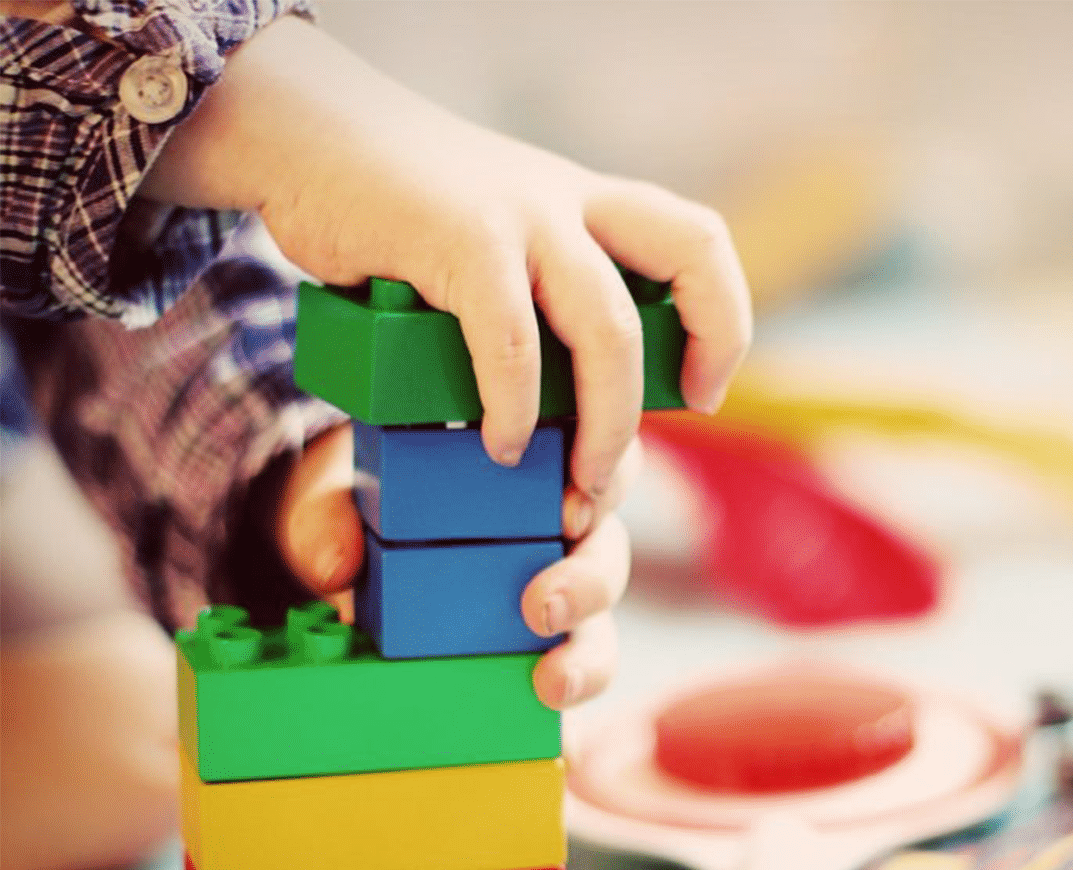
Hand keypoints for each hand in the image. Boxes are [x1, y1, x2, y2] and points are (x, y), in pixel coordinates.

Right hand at [141, 16, 750, 497]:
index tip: (703, 390)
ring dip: (606, 424)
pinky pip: (511, 341)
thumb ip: (537, 294)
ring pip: (608, 329)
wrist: (305, 139)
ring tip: (576, 483)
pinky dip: (512, 407)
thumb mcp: (495, 238)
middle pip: (693, 256)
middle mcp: (570, 201)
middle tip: (661, 435)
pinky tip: (497, 443)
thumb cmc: (397, 214)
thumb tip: (564, 404)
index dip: (723, 319)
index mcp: (588, 204)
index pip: (699, 244)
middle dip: (705, 353)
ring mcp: (521, 215)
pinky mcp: (459, 239)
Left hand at [274, 423, 635, 708]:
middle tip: (543, 605)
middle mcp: (560, 529)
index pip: (597, 462)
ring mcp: (557, 591)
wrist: (345, 558)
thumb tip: (334, 566)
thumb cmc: (362, 506)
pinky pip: (576, 669)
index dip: (603, 483)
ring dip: (588, 653)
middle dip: (590, 580)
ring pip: (601, 619)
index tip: (568, 511)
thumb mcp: (337, 498)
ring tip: (552, 680)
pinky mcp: (544, 647)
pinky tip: (555, 716)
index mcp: (532, 467)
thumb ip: (327, 518)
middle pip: (608, 547)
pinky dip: (573, 689)